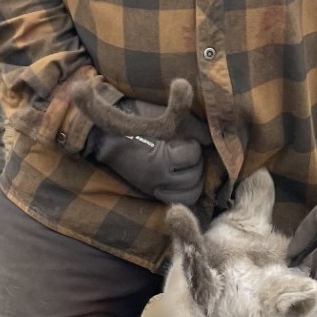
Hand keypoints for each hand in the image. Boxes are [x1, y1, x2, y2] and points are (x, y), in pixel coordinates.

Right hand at [84, 96, 209, 205]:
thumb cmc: (135, 120)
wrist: (105, 135)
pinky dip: (185, 192)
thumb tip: (211, 138)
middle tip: (188, 152)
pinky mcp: (150, 192)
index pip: (193, 154)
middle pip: (194, 177)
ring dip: (195, 178)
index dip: (194, 145)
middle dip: (197, 163)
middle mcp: (156, 178)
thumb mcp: (164, 116)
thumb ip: (191, 126)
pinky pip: (177, 200)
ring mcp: (153, 187)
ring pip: (190, 193)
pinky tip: (183, 179)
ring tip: (188, 166)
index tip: (187, 139)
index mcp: (159, 158)